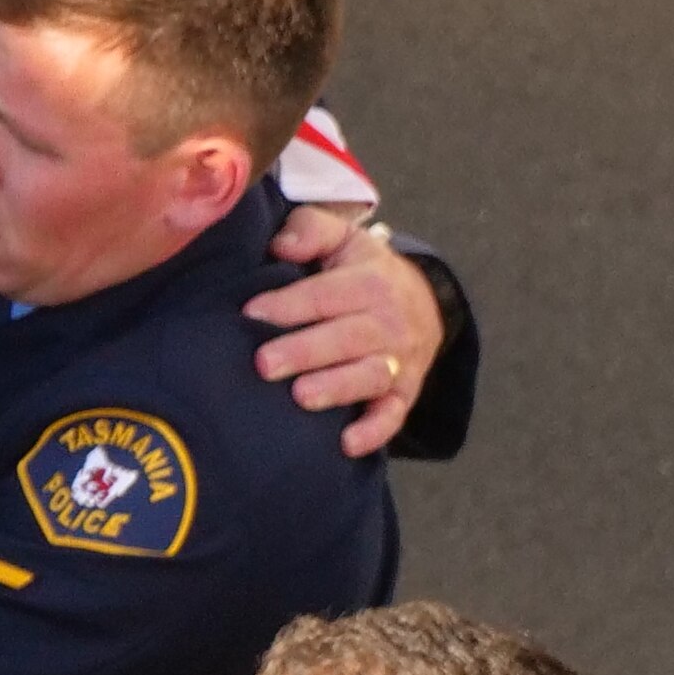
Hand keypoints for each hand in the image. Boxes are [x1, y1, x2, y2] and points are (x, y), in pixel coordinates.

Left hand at [247, 203, 440, 457]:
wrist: (423, 302)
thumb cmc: (360, 270)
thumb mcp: (342, 238)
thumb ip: (310, 230)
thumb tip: (281, 245)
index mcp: (369, 282)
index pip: (325, 294)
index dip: (289, 304)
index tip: (250, 313)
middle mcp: (388, 323)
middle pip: (347, 337)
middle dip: (305, 351)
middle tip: (263, 363)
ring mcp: (399, 361)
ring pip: (370, 376)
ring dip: (337, 388)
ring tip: (300, 397)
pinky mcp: (405, 393)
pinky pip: (394, 415)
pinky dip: (374, 431)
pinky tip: (347, 444)